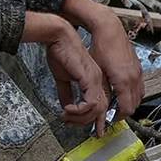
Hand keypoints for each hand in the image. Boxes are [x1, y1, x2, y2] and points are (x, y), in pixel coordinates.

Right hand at [23, 12, 107, 129]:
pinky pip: (92, 103)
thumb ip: (65, 92)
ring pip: (98, 110)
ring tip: (67, 116)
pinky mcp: (90, 78)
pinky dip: (80, 110)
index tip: (77, 124)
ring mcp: (96, 80)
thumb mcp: (62, 77)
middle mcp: (98, 81)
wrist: (59, 36)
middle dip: (85, 122)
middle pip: (101, 111)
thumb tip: (65, 105)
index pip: (99, 105)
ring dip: (82, 117)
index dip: (91, 119)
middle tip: (69, 122)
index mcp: (94, 80)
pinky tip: (68, 109)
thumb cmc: (60, 51)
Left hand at [59, 0, 142, 124]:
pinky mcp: (138, 66)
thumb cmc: (100, 48)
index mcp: (124, 81)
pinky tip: (121, 90)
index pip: (127, 109)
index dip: (118, 117)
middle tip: (111, 114)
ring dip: (129, 102)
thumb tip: (101, 107)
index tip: (108, 120)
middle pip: (135, 104)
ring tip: (116, 104)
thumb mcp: (97, 73)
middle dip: (124, 112)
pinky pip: (139, 86)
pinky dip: (132, 92)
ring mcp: (138, 71)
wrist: (109, 29)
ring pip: (139, 95)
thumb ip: (102, 91)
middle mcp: (135, 77)